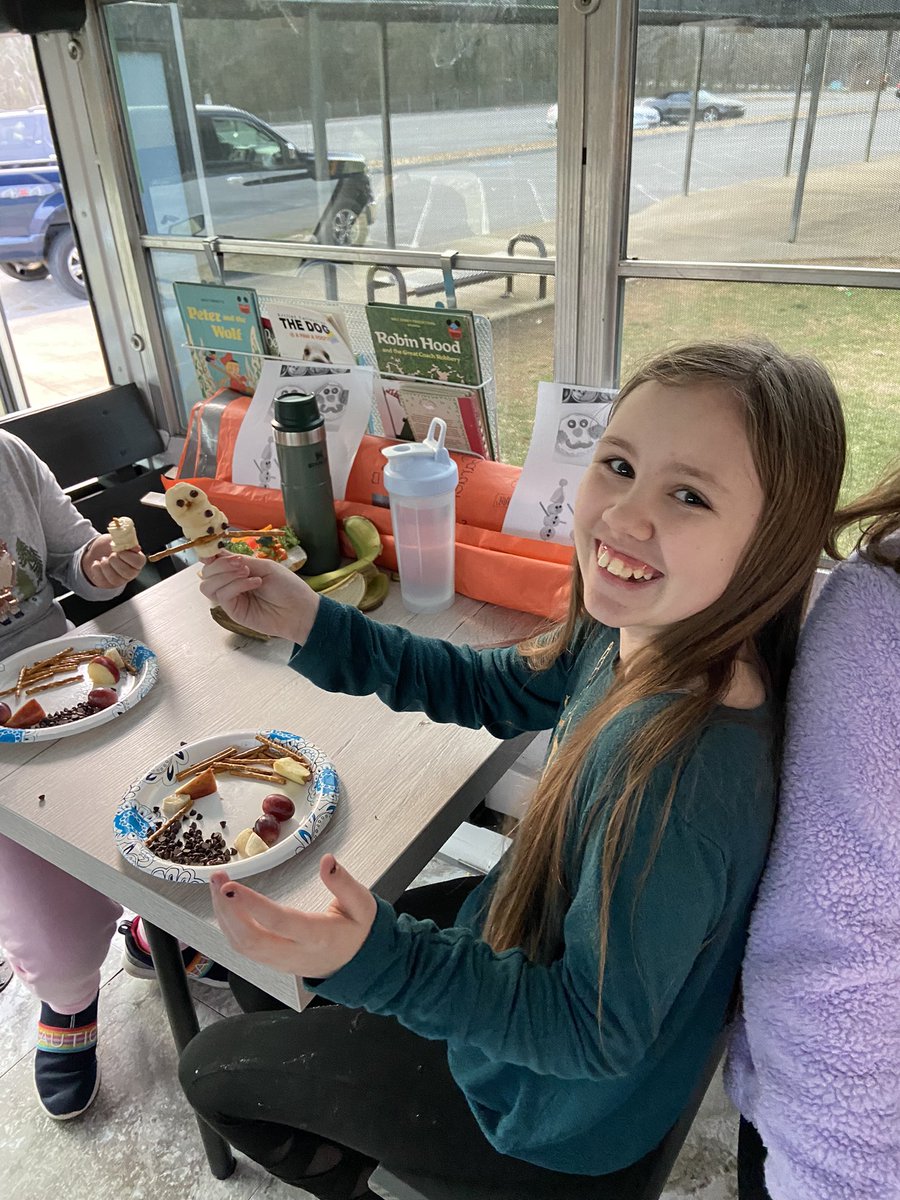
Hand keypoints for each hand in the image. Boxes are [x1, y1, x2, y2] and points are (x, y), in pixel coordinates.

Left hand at [81, 535, 145, 588]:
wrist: (97, 551)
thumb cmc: (110, 545)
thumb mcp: (118, 538)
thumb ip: (127, 541)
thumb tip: (136, 547)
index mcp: (137, 560)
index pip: (139, 562)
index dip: (128, 556)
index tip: (119, 550)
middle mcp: (131, 572)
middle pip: (128, 573)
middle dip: (116, 561)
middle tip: (111, 554)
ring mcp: (120, 580)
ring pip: (116, 579)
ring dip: (106, 566)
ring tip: (103, 559)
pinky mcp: (108, 584)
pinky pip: (103, 581)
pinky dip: (97, 570)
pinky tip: (97, 563)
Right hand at [199, 551, 318, 642]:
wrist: (300, 610)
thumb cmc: (288, 587)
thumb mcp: (265, 566)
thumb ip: (240, 560)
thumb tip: (217, 552)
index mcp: (237, 570)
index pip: (213, 561)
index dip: (210, 555)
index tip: (214, 551)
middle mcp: (231, 584)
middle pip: (206, 573)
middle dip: (221, 565)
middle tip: (242, 564)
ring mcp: (231, 599)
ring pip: (208, 586)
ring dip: (225, 575)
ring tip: (248, 573)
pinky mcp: (234, 612)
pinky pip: (223, 595)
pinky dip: (237, 585)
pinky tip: (255, 583)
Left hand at [209, 854, 376, 978]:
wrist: (356, 964)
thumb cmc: (357, 932)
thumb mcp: (362, 904)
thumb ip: (344, 883)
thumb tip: (327, 861)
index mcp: (318, 938)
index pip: (280, 922)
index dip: (253, 905)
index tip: (232, 886)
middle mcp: (294, 953)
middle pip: (251, 939)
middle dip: (228, 909)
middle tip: (218, 880)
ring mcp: (280, 961)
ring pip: (242, 945)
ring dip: (224, 916)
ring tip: (217, 886)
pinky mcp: (271, 961)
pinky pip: (244, 948)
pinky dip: (229, 926)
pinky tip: (226, 905)